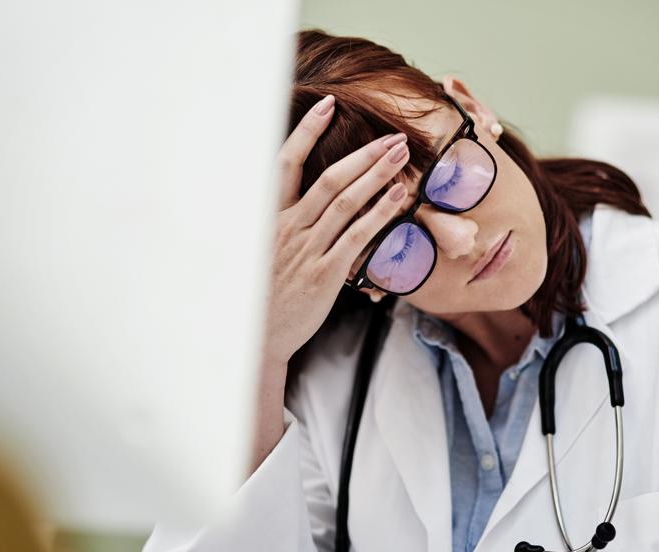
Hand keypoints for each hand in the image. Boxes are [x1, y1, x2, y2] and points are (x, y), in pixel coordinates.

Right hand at [264, 94, 409, 365]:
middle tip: (392, 137)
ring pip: (345, 201)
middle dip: (364, 154)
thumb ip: (280, 221)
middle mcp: (287, 227)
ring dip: (377, 174)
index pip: (285, 163)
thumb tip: (302, 197)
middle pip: (329, 178)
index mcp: (268, 216)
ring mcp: (306, 249)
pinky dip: (379, 212)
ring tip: (401, 156)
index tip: (328, 105)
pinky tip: (398, 197)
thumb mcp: (262, 250)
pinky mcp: (325, 274)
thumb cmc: (262, 294)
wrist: (257, 338)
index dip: (307, 131)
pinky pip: (357, 235)